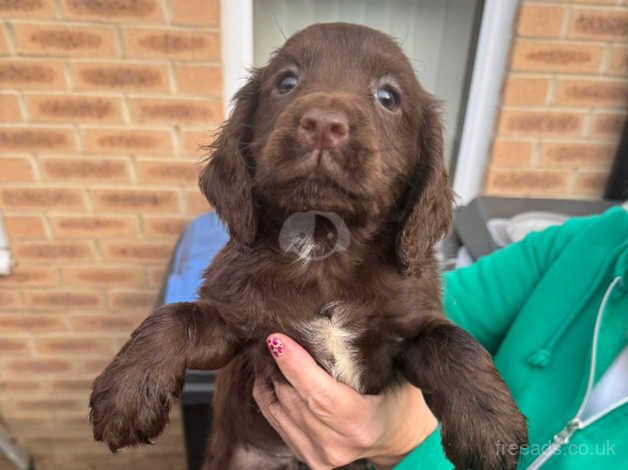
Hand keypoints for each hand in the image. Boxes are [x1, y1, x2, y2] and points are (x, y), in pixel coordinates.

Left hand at [252, 334, 437, 469]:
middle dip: (278, 365)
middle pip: (293, 400)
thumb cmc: (398, 400)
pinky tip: (269, 373)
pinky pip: (275, 420)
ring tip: (268, 350)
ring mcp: (318, 455)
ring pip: (279, 409)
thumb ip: (370, 353)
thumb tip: (339, 318)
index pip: (319, 395)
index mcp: (360, 424)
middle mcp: (335, 445)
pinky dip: (268, 395)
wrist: (396, 441)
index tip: (276, 338)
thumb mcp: (396, 376)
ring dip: (270, 378)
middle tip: (270, 334)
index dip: (294, 366)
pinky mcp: (305, 457)